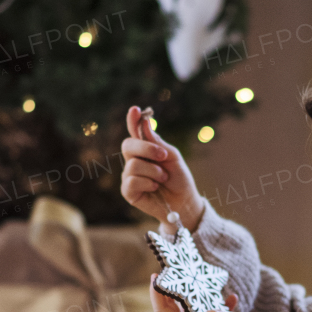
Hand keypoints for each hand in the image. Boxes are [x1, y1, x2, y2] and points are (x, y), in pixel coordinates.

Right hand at [121, 106, 204, 231]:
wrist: (184, 201)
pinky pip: (131, 181)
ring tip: (163, 178)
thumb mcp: (172, 156)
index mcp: (145, 149)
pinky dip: (147, 183)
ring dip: (153, 171)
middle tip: (163, 156)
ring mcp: (129, 175)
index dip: (133, 120)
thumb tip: (145, 123)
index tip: (135, 110)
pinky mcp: (128, 191)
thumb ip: (156, 142)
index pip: (135, 131)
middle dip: (146, 148)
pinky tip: (154, 188)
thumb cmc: (178, 178)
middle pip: (128, 145)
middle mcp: (134, 160)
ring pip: (132, 165)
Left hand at [150, 278, 238, 311]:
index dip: (156, 293)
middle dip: (173, 287)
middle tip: (177, 270)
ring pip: (191, 307)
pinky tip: (232, 299)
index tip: (156, 277)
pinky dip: (219, 306)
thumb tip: (212, 308)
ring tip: (201, 278)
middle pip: (174, 306)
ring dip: (198, 293)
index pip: (162, 311)